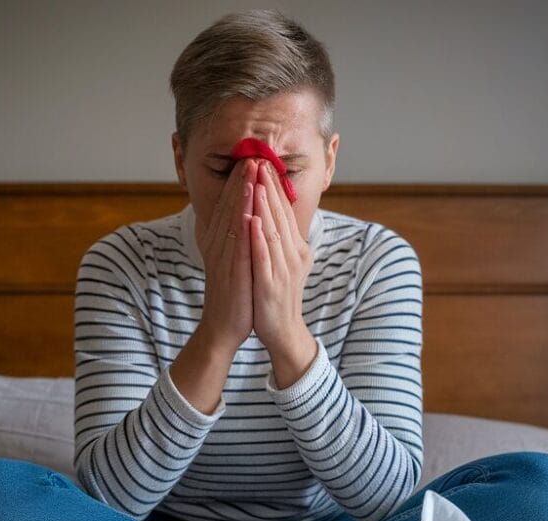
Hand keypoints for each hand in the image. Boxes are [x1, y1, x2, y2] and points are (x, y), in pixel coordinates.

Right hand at [194, 159, 256, 356]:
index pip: (228, 203)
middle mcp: (217, 243)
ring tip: (250, 172)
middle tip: (251, 154)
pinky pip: (237, 246)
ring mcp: (223, 257)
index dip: (238, 180)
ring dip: (241, 194)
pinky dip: (243, 227)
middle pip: (229, 205)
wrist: (223, 325)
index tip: (250, 158)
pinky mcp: (231, 272)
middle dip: (240, 179)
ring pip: (232, 219)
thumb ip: (233, 234)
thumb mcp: (231, 257)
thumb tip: (242, 212)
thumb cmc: (232, 291)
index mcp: (218, 239)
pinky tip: (250, 211)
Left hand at [247, 161, 315, 385]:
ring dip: (265, 206)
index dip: (275, 186)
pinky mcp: (271, 284)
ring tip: (256, 183)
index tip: (265, 162)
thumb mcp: (283, 262)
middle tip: (261, 161)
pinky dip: (259, 238)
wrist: (283, 331)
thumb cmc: (277, 295)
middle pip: (281, 215)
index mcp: (295, 247)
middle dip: (270, 187)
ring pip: (274, 231)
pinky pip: (265, 258)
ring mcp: (283, 269)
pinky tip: (252, 222)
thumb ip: (280, 239)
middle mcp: (293, 255)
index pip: (285, 210)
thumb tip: (272, 214)